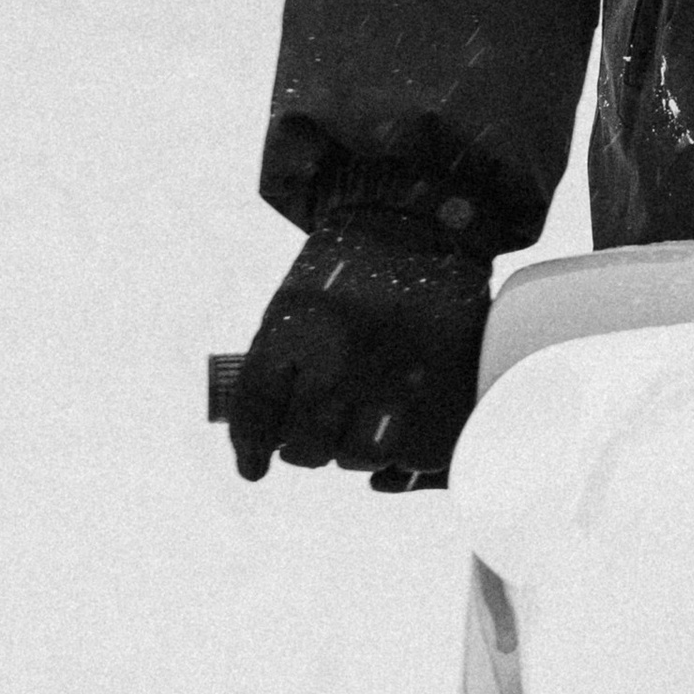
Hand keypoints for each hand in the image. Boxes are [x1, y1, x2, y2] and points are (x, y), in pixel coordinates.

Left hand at [226, 222, 489, 490]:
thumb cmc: (349, 268)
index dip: (248, 447)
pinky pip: (414, 455)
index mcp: (297, 328)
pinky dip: (406, 448)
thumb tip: (264, 446)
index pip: (257, 412)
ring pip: (359, 456)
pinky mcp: (445, 391)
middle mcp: (343, 357)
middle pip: (306, 445)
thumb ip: (273, 366)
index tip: (253, 469)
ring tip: (362, 424)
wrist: (423, 223)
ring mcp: (397, 378)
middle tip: (314, 440)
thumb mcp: (295, 301)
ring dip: (355, 449)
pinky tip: (403, 424)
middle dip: (305, 448)